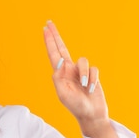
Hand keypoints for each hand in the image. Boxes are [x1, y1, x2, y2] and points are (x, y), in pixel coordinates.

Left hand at [43, 21, 118, 137]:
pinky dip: (92, 79)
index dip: (49, 41)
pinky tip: (90, 89)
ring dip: (84, 74)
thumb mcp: (63, 94)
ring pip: (83, 61)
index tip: (45, 28)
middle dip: (55, 36)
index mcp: (60, 74)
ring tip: (84, 86)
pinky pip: (93, 70)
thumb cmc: (75, 106)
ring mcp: (81, 72)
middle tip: (49, 23)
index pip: (53, 54)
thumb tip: (59, 62)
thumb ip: (58, 77)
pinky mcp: (92, 74)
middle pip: (62, 48)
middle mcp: (69, 70)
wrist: (91, 114)